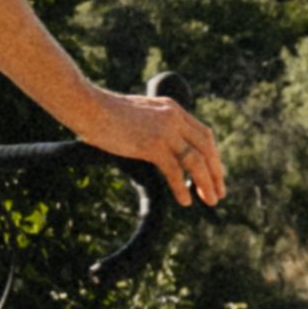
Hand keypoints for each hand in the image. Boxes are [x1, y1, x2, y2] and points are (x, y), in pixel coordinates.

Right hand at [91, 88, 227, 207]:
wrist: (87, 107)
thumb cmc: (104, 113)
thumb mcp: (137, 115)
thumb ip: (153, 125)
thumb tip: (158, 146)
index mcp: (172, 108)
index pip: (204, 134)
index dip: (213, 156)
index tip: (216, 173)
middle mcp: (173, 117)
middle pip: (206, 147)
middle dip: (216, 172)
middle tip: (219, 193)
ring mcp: (164, 130)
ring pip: (196, 160)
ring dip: (206, 183)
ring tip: (210, 200)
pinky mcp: (152, 144)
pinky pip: (174, 170)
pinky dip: (181, 188)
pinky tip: (185, 201)